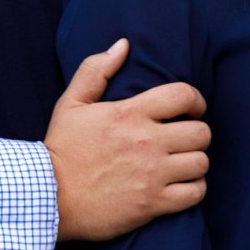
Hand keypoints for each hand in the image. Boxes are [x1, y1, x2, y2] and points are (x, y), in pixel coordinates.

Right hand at [48, 38, 209, 240]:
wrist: (48, 198)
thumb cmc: (61, 150)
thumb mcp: (71, 104)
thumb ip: (96, 70)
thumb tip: (123, 45)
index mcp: (129, 113)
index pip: (184, 96)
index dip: (196, 101)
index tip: (192, 109)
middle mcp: (146, 142)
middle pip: (201, 132)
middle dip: (197, 134)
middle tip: (185, 141)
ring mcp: (152, 174)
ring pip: (201, 162)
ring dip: (195, 162)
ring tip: (183, 164)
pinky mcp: (153, 203)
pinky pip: (195, 193)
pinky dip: (194, 189)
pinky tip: (181, 186)